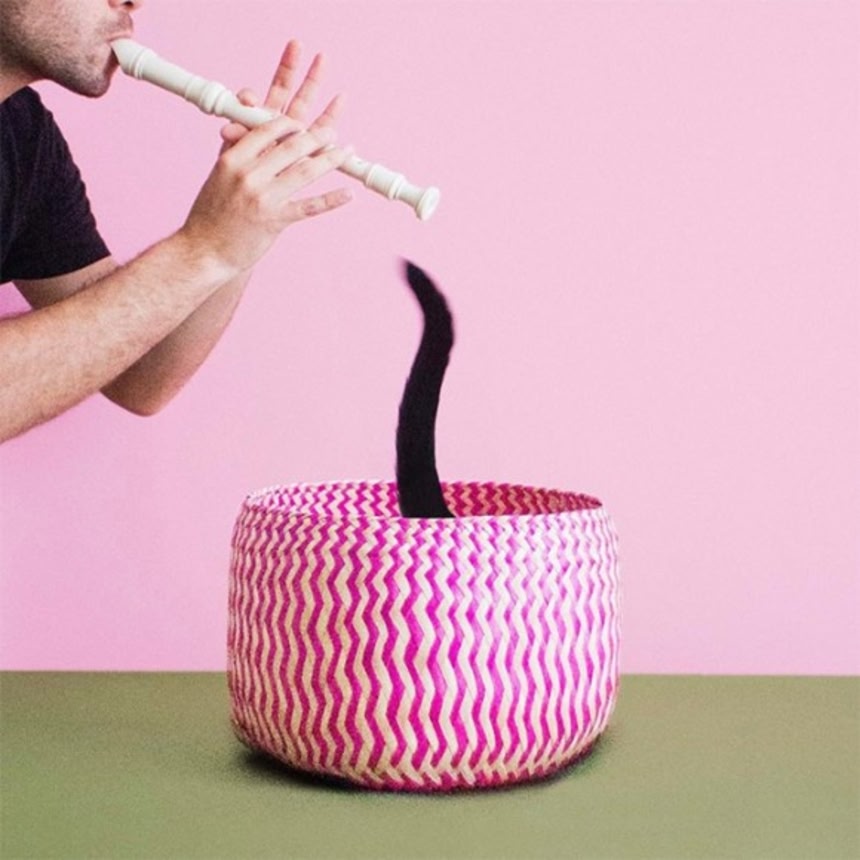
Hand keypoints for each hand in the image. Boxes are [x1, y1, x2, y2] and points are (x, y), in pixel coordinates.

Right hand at [181, 41, 352, 275]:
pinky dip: (331, 199)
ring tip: (346, 151)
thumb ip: (238, 149)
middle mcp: (248, 175)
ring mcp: (263, 198)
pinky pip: (309, 206)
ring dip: (330, 159)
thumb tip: (251, 126)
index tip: (303, 123)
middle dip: (317, 136)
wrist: (205, 249)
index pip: (266, 129)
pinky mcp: (275, 221)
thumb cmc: (211, 212)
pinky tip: (348, 194)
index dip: (289, 123)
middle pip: (291, 147)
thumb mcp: (220, 175)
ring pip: (305, 172)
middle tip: (333, 131)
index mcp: (233, 159)